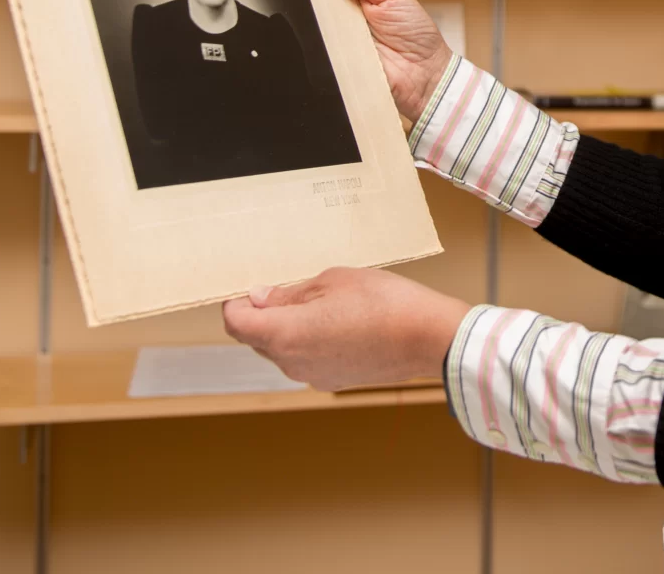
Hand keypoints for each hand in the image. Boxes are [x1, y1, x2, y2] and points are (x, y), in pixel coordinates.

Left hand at [221, 267, 470, 390]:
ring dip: (288, 327)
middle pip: (256, 338)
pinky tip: (340, 322)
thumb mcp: (332, 281)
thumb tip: (261, 299)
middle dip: (263, 314)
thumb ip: (290, 294)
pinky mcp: (333, 381)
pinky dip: (311, 341)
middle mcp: (291, 362)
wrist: (428, 337)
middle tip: (288, 287)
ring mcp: (312, 376)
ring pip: (283, 349)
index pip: (235, 322)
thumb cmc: (383, 302)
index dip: (236, 301)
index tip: (250, 286)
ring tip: (322, 302)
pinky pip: (307, 359)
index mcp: (284, 334)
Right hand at [322, 0, 452, 120]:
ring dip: (310, 18)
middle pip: (312, 2)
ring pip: (310, 26)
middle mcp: (340, 19)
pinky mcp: (331, 63)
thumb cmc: (415, 33)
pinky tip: (314, 35)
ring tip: (308, 8)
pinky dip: (315, 45)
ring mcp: (334, 41)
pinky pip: (316, 52)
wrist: (425, 75)